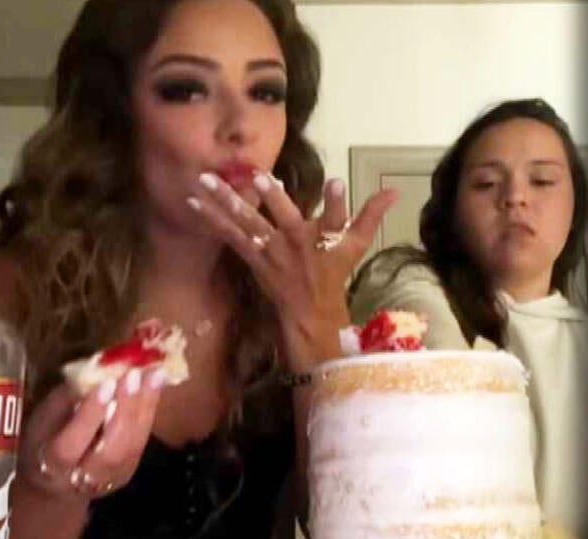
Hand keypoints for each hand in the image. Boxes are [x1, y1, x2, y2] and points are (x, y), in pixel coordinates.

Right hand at [17, 368, 165, 499]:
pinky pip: (143, 439)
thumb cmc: (44, 440)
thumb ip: (66, 399)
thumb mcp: (42, 419)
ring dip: (146, 407)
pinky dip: (151, 411)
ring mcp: (112, 476)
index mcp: (52, 465)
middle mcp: (84, 478)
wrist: (56, 483)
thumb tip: (95, 372)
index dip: (90, 415)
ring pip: (133, 445)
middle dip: (126, 411)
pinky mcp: (131, 468)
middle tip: (135, 375)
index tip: (107, 383)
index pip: (72, 444)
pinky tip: (156, 386)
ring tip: (154, 375)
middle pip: (111, 451)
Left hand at [186, 172, 397, 368]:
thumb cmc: (334, 273)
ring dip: (226, 199)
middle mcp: (298, 242)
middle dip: (274, 197)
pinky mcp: (254, 257)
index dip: (337, 202)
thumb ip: (371, 214)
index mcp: (325, 238)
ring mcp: (272, 251)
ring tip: (206, 178)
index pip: (337, 218)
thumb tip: (394, 190)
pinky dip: (211, 217)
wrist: (309, 311)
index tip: (336, 183)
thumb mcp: (357, 245)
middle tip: (261, 177)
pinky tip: (193, 200)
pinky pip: (230, 234)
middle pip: (286, 216)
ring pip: (249, 221)